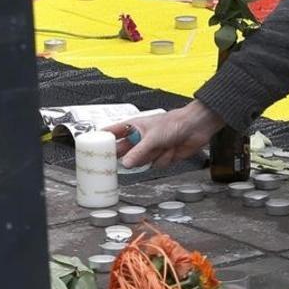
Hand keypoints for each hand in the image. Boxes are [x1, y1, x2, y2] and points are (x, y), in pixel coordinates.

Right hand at [105, 99, 224, 168]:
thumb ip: (138, 152)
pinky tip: (170, 150)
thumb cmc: (175, 122)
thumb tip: (126, 164)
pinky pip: (154, 165)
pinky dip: (162, 160)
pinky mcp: (161, 156)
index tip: (91, 148)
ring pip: (140, 162)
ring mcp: (150, 148)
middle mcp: (140, 138)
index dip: (101, 140)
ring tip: (160, 148)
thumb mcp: (153, 137)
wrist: (197, 127)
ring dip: (149, 158)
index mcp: (134, 127)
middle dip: (122, 158)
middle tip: (112, 165)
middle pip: (123, 151)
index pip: (112, 133)